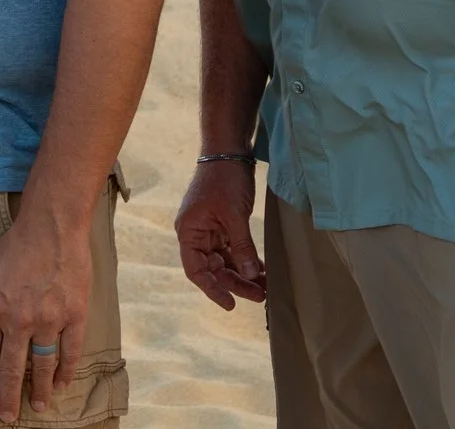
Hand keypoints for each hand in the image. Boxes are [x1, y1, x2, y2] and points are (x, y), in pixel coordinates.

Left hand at [0, 200, 92, 423]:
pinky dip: (66, 370)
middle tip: (8, 417)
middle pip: (13, 368)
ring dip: (40, 390)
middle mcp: (19, 320)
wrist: (52, 226)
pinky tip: (62, 383)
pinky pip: (71, 350)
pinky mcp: (75, 314)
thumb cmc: (16, 248)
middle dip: (9, 396)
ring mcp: (49, 319)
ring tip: (39, 407)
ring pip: (43, 365)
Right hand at [174, 161, 265, 309]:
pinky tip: (262, 270)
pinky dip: (246, 260)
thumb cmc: (224, 180)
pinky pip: (234, 250)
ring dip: (244, 274)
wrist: (228, 151)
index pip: (196, 270)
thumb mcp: (234, 215)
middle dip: (236, 283)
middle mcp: (196, 234)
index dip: (212, 289)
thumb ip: (242, 247)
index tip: (231, 304)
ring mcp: (210, 230)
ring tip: (265, 287)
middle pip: (214, 269)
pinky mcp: (223, 225)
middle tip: (260, 296)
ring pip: (225, 261)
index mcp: (189, 232)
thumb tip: (251, 276)